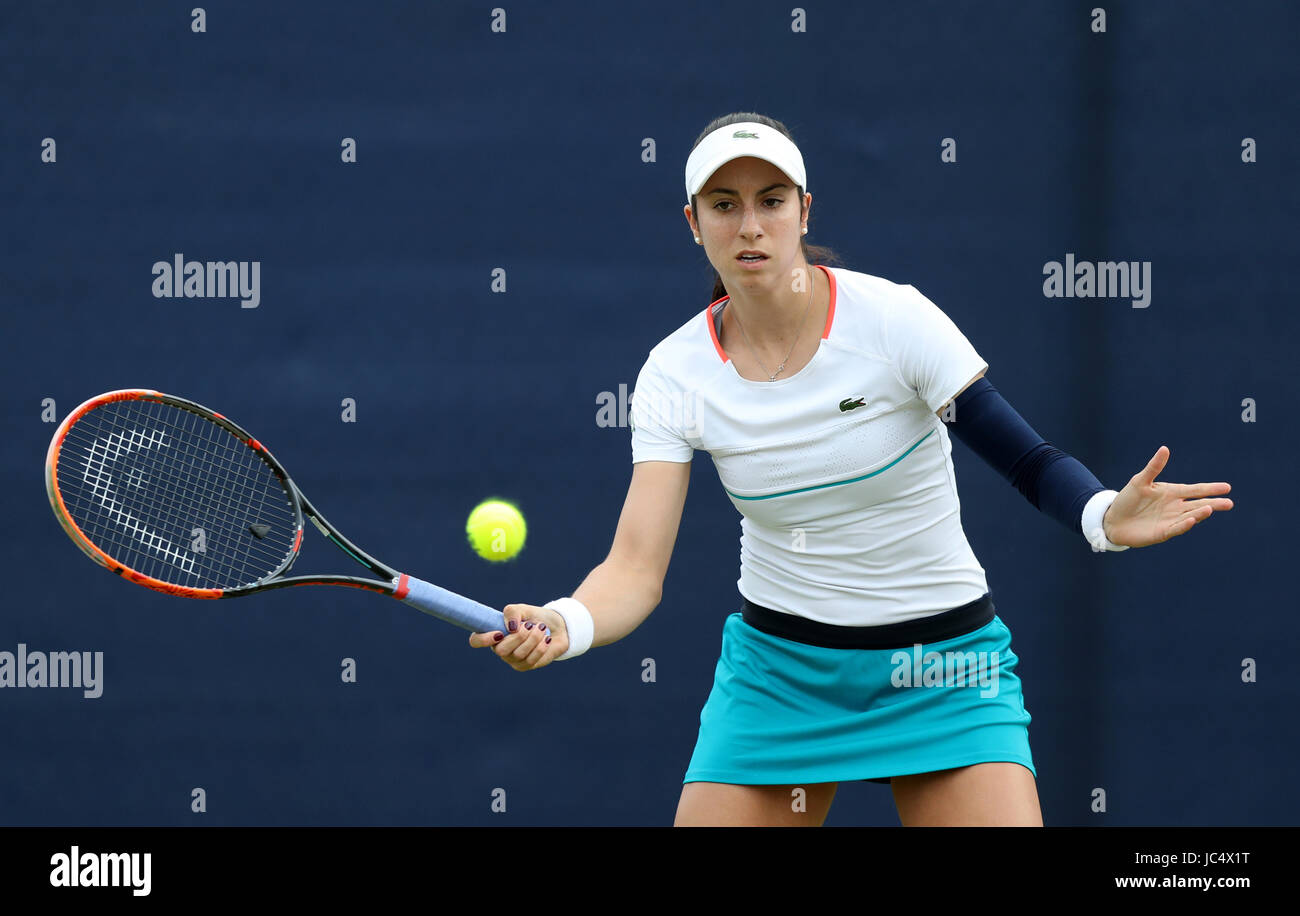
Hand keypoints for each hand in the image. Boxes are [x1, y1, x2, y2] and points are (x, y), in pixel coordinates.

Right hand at [468, 603, 569, 670]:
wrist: (557, 627)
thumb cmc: (535, 617)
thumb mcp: (523, 609)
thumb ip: (512, 612)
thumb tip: (510, 628)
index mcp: (494, 633)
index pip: (476, 641)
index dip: (483, 639)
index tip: (499, 633)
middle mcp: (500, 649)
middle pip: (502, 650)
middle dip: (519, 636)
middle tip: (530, 625)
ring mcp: (512, 659)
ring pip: (518, 655)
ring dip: (533, 639)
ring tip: (541, 628)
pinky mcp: (526, 666)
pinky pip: (531, 660)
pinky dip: (540, 647)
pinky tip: (546, 639)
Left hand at [1103, 445, 1232, 547]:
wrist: (1113, 520)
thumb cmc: (1127, 499)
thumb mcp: (1140, 481)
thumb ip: (1153, 467)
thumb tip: (1164, 448)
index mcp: (1172, 493)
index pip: (1195, 490)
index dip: (1210, 489)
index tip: (1227, 487)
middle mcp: (1175, 507)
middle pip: (1198, 504)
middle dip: (1214, 503)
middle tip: (1229, 503)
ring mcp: (1171, 520)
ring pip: (1190, 516)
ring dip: (1200, 513)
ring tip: (1211, 508)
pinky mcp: (1163, 532)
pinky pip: (1176, 528)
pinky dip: (1184, 524)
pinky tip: (1192, 519)